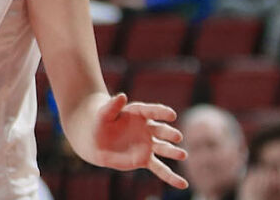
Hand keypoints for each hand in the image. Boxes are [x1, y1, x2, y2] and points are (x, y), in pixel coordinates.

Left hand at [67, 92, 187, 188]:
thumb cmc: (101, 122)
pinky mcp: (145, 159)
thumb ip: (113, 105)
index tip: (172, 115)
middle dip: (169, 133)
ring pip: (163, 148)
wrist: (97, 139)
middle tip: (177, 137)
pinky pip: (160, 169)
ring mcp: (148, 144)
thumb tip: (122, 95)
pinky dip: (171, 177)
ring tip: (182, 155)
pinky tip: (183, 184)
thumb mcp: (104, 112)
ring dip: (173, 152)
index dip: (162, 112)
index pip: (153, 111)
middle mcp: (148, 128)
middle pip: (161, 130)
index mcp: (139, 113)